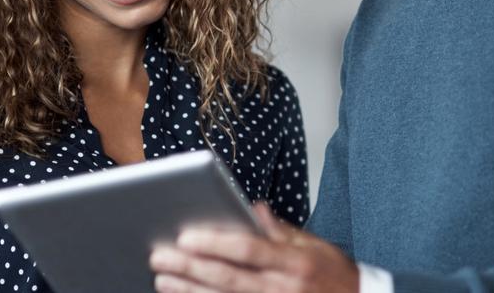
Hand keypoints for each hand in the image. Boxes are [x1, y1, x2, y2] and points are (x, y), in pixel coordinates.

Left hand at [151, 202, 359, 292]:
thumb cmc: (333, 276)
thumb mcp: (314, 247)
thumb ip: (279, 230)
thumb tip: (252, 208)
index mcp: (295, 262)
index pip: (248, 249)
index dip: (215, 243)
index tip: (186, 236)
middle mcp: (282, 288)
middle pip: (228, 277)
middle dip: (191, 267)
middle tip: (161, 256)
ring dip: (190, 291)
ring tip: (163, 280)